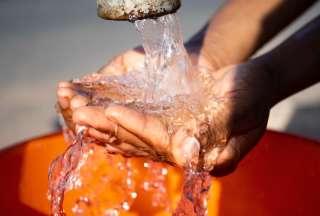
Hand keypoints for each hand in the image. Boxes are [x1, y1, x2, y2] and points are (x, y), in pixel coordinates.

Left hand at [57, 46, 272, 175]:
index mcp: (207, 156)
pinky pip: (142, 131)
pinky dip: (120, 126)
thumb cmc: (252, 94)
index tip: (112, 112)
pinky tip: (100, 123)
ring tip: (79, 118)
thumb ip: (214, 130)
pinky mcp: (172, 130)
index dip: (138, 127)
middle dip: (111, 129)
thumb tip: (186, 150)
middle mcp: (188, 155)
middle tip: (79, 116)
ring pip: (137, 138)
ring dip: (108, 128)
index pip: (164, 143)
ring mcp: (178, 143)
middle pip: (143, 144)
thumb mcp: (239, 109)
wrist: (253, 84)